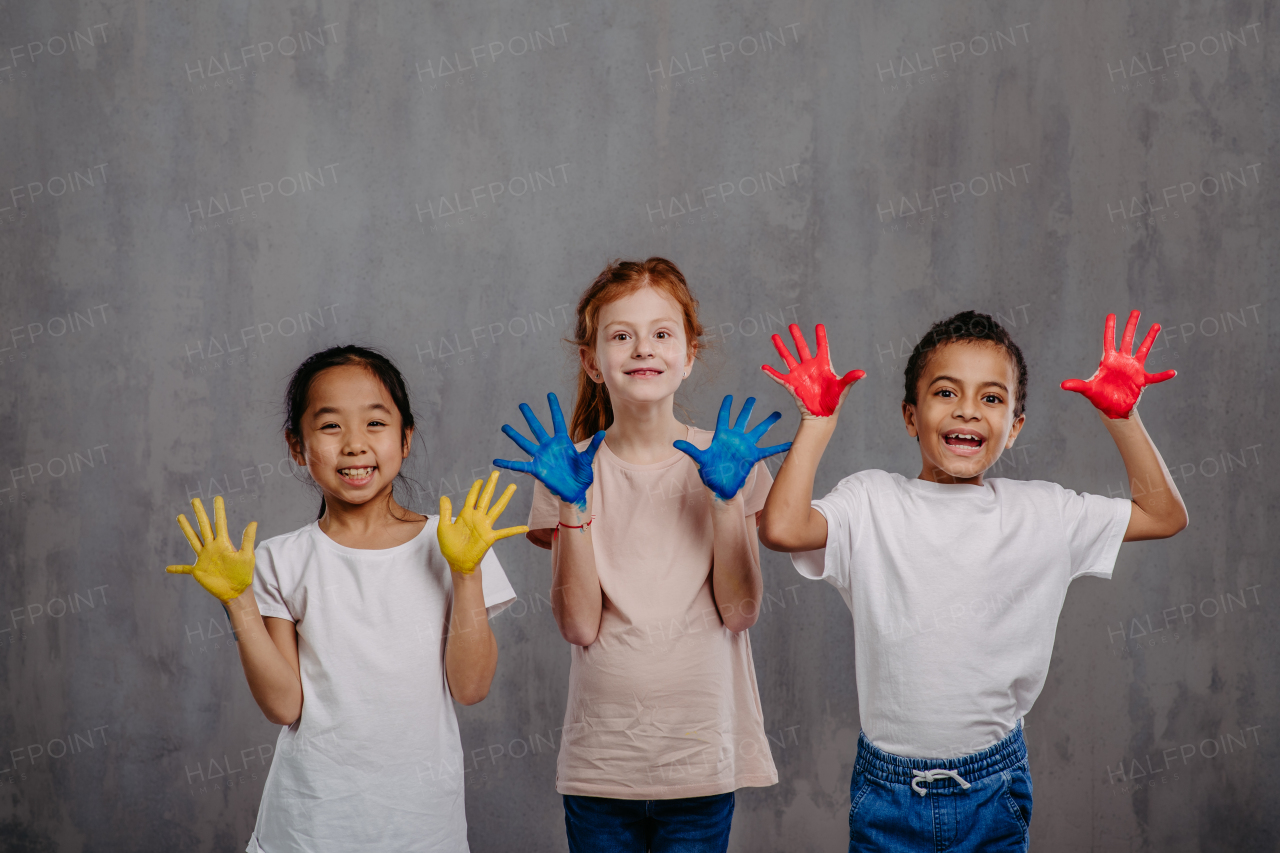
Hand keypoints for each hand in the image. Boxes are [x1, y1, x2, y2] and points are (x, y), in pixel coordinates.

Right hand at [166, 496, 257, 601]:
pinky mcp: (198, 571)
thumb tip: (253, 521)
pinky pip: (185, 569)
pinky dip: (177, 569)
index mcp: (224, 543)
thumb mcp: (247, 556)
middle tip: (195, 500)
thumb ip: (248, 539)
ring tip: (180, 516)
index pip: (220, 523)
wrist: (237, 591)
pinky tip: (167, 568)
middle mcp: (212, 547)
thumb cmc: (244, 575)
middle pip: (204, 526)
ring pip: (193, 539)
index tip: (217, 498)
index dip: (219, 510)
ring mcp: (204, 558)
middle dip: (200, 513)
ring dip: (186, 529)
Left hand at [438, 471, 528, 573]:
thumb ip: (445, 512)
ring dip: (504, 497)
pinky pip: (505, 532)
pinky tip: (525, 528)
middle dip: (491, 485)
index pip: (472, 497)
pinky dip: (515, 530)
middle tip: (496, 473)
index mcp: (466, 515)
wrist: (458, 563)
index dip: (476, 488)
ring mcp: (485, 526)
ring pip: (497, 508)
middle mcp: (477, 518)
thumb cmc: (450, 547)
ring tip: (512, 486)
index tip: (480, 480)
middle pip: (486, 498)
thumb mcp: (444, 527)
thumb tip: (444, 496)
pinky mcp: (490, 537)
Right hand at [493, 392, 605, 509]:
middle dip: (530, 416)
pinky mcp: (536, 469)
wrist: (576, 491)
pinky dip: (508, 464)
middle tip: (522, 404)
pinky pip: (520, 466)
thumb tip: (602, 432)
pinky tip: (497, 461)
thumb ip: (593, 446)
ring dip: (515, 435)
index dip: (554, 408)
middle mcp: (549, 447)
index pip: (557, 420)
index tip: (550, 394)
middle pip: (538, 428)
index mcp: (563, 442)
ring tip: (504, 426)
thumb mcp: (588, 459)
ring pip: (526, 443)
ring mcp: (541, 457)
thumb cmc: (582, 475)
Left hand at [674, 395, 791, 500]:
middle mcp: (735, 439)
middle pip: (742, 420)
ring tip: (777, 413)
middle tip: (753, 398)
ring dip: (767, 423)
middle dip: (748, 409)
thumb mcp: (700, 460)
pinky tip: (790, 443)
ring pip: (758, 431)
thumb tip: (675, 443)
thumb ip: (690, 449)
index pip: (724, 418)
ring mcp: (745, 447)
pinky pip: (768, 451)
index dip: (727, 407)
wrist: (721, 489)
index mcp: (721, 437)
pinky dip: (779, 447)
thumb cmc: (709, 475)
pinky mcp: (753, 457)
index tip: (730, 396)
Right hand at [762, 323, 864, 417]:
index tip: (819, 325)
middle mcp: (810, 367)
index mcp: (823, 366)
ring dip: (781, 348)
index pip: (822, 347)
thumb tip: (863, 373)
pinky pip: (780, 377)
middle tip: (792, 325)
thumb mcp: (843, 388)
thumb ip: (850, 379)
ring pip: (788, 358)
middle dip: (797, 337)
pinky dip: (772, 373)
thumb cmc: (834, 402)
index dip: (821, 337)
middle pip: (802, 348)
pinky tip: (763, 367)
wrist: (823, 416)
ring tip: (774, 336)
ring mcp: (800, 375)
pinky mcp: (792, 385)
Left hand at [1061, 310, 1175, 418]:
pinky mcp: (1142, 380)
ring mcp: (1133, 369)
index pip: (1109, 340)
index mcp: (1109, 361)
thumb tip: (1062, 385)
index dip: (1110, 328)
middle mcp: (1122, 361)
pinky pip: (1155, 377)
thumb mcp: (1088, 390)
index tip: (1111, 314)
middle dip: (1131, 326)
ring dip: (1149, 338)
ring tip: (1156, 325)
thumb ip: (1078, 385)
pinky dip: (1163, 376)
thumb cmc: (1100, 398)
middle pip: (1127, 339)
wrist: (1112, 409)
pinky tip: (1173, 372)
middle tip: (1136, 311)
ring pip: (1143, 350)